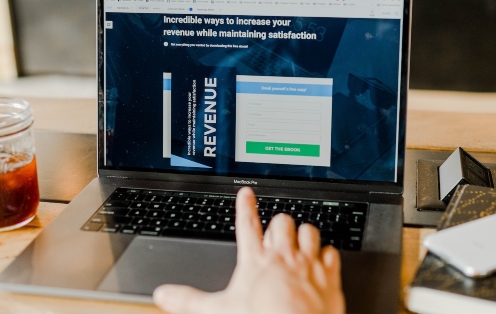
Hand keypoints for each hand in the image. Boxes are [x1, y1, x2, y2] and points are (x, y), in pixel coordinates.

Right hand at [153, 187, 344, 313]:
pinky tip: (323, 260)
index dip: (245, 206)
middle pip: (281, 222)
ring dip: (303, 234)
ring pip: (308, 231)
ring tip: (299, 241)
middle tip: (275, 231)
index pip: (248, 224)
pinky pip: (331, 252)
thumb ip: (189, 301)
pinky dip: (326, 254)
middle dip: (278, 224)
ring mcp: (308, 264)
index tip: (246, 193)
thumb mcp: (218, 310)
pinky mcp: (328, 276)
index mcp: (255, 261)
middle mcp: (283, 257)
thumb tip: (164, 296)